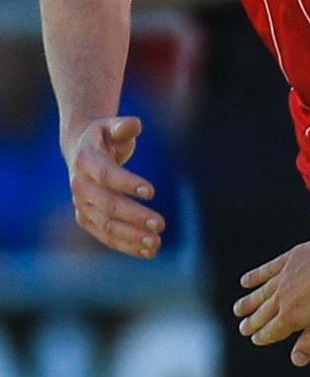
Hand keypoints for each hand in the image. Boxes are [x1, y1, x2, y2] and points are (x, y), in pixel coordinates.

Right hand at [65, 116, 163, 257]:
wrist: (81, 150)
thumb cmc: (105, 136)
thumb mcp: (112, 125)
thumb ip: (124, 125)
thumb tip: (133, 125)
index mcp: (86, 160)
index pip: (106, 174)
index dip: (127, 183)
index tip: (152, 191)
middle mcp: (80, 185)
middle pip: (107, 204)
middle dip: (134, 215)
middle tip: (161, 224)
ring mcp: (81, 204)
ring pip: (105, 224)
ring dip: (130, 236)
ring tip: (156, 243)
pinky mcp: (86, 218)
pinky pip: (105, 235)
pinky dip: (125, 244)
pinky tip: (147, 251)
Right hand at [234, 234, 309, 366]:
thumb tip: (297, 358)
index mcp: (290, 317)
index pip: (270, 332)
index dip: (262, 337)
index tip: (257, 339)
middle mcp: (282, 299)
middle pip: (261, 314)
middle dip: (251, 324)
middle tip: (244, 328)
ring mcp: (283, 278)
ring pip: (259, 294)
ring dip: (247, 303)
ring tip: (239, 309)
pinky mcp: (288, 260)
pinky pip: (266, 270)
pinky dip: (254, 276)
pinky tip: (246, 281)